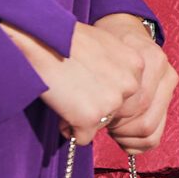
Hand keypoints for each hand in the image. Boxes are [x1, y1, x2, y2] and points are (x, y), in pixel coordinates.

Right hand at [5, 19, 139, 143]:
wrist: (41, 40)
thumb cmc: (67, 39)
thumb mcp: (105, 45)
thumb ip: (116, 66)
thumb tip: (115, 85)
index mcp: (137, 65)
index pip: (129, 94)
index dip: (106, 93)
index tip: (89, 84)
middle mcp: (129, 85)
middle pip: (118, 112)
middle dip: (97, 109)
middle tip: (74, 92)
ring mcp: (112, 103)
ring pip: (100, 125)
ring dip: (82, 119)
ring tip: (65, 96)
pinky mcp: (90, 119)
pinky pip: (83, 138)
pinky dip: (69, 129)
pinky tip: (60, 107)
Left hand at [93, 13, 176, 153]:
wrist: (122, 31)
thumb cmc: (101, 51)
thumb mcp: (92, 61)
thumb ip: (85, 89)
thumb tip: (71, 128)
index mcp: (146, 59)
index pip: (130, 106)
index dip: (108, 119)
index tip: (93, 117)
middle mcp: (163, 70)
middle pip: (141, 118)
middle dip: (116, 128)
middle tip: (102, 122)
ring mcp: (169, 82)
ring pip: (149, 128)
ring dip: (126, 135)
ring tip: (112, 126)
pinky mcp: (167, 97)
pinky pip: (155, 133)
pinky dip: (137, 143)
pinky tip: (122, 134)